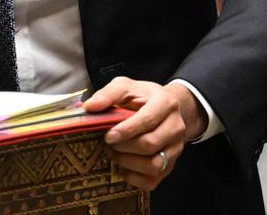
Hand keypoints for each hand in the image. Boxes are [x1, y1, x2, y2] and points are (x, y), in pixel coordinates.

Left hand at [83, 77, 205, 192]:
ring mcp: (175, 148)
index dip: (126, 130)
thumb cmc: (142, 98)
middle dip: (124, 147)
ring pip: (154, 165)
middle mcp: (175, 127)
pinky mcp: (170, 165)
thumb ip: (108, 94)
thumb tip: (90, 107)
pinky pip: (153, 180)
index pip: (147, 120)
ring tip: (114, 153)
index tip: (108, 135)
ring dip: (128, 163)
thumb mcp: (125, 87)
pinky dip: (134, 178)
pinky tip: (123, 166)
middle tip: (107, 143)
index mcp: (165, 103)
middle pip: (150, 144)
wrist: (166, 109)